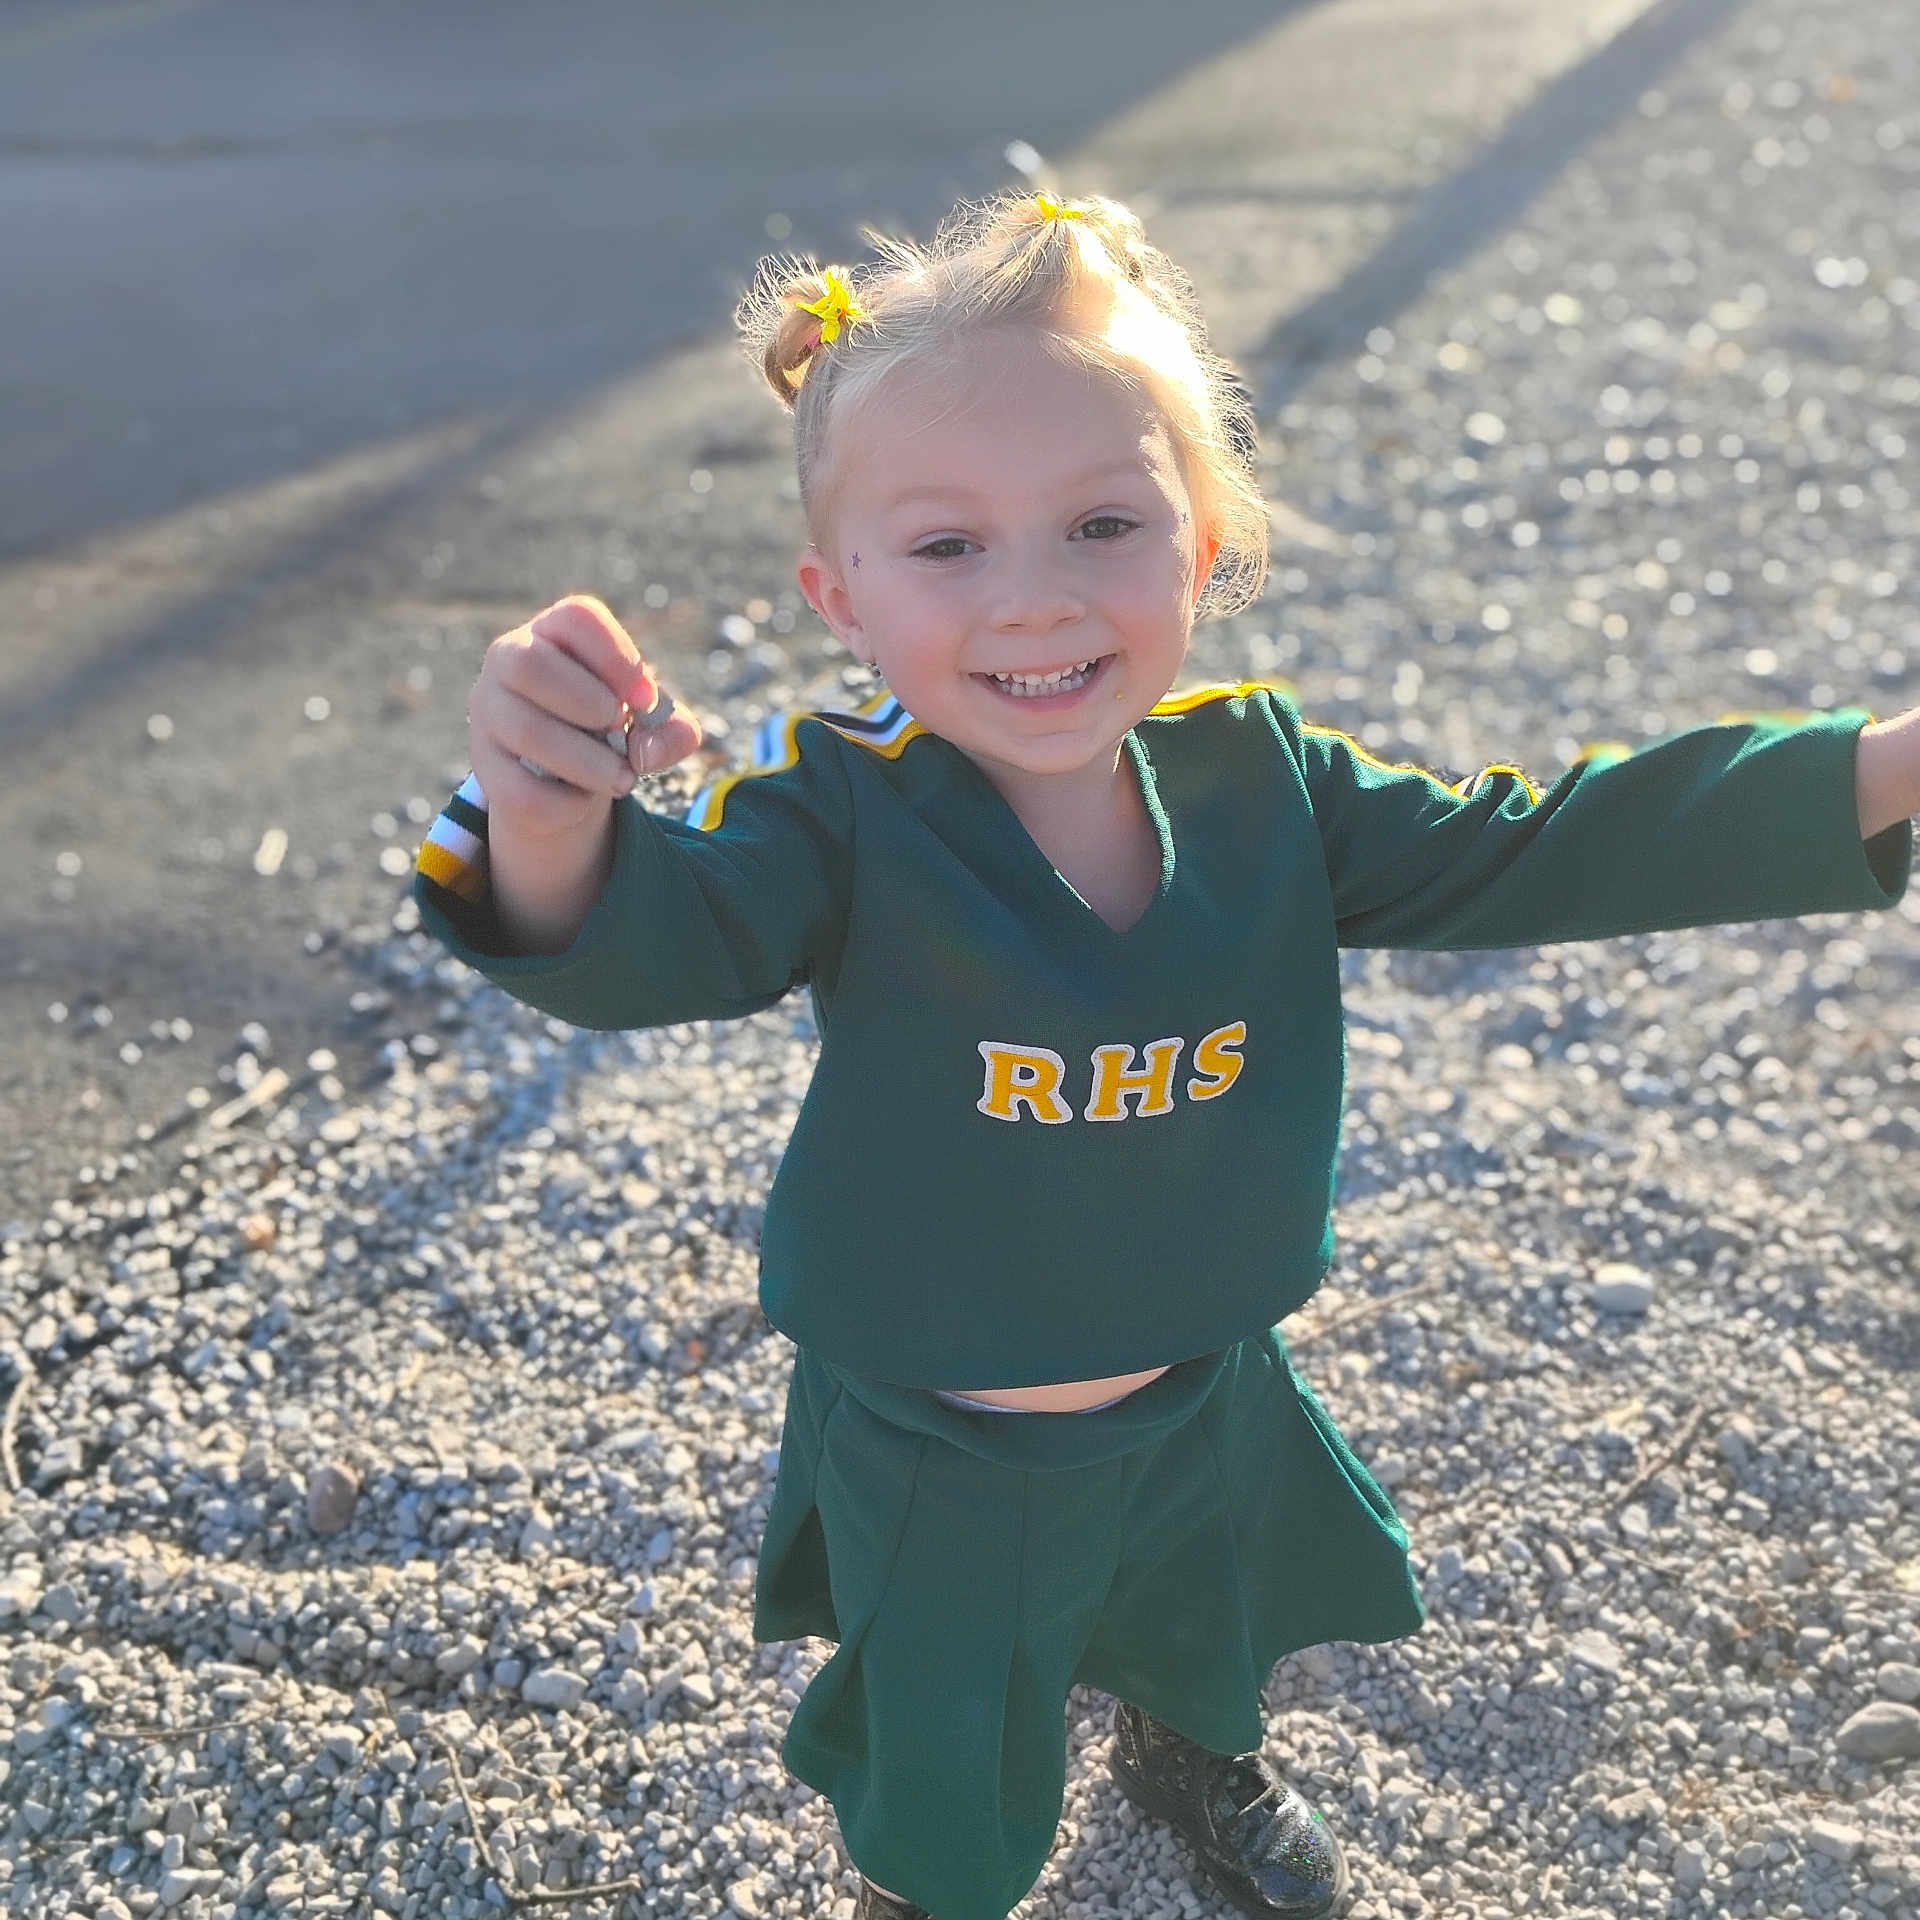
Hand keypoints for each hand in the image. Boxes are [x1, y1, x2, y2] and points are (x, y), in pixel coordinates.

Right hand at [468, 594, 704, 837]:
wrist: (564, 778)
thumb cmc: (611, 729)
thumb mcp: (653, 725)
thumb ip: (672, 731)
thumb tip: (646, 751)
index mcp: (555, 632)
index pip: (577, 618)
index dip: (617, 657)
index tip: (646, 698)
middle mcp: (508, 660)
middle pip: (530, 664)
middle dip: (589, 703)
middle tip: (619, 728)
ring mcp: (488, 712)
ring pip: (527, 731)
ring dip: (589, 763)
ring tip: (622, 779)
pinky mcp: (485, 766)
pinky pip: (522, 789)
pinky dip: (567, 803)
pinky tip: (584, 799)